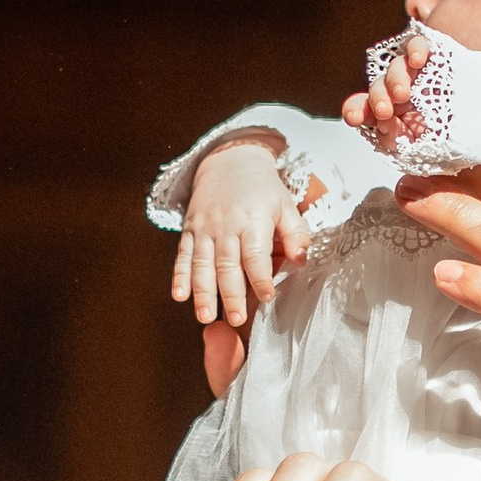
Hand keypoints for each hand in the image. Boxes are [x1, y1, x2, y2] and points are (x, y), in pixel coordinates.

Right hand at [173, 137, 309, 359]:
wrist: (229, 161)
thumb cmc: (262, 190)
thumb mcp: (286, 205)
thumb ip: (296, 234)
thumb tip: (301, 260)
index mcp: (253, 220)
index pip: (256, 254)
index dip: (261, 277)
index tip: (266, 298)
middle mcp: (226, 226)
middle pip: (227, 264)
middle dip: (230, 294)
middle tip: (236, 319)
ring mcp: (205, 229)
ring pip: (202, 264)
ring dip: (202, 292)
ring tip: (205, 317)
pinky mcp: (189, 231)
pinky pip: (183, 256)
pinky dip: (179, 276)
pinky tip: (179, 296)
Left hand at [343, 27, 433, 148]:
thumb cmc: (453, 136)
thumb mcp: (424, 148)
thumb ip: (399, 140)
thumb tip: (384, 127)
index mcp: (394, 114)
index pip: (365, 108)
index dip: (356, 110)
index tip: (354, 118)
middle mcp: (400, 91)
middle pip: (378, 87)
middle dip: (378, 99)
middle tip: (385, 112)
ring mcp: (416, 73)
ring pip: (395, 67)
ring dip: (395, 80)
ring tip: (402, 95)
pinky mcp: (434, 57)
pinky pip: (419, 46)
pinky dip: (416, 50)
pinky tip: (417, 61)